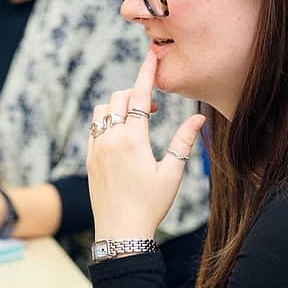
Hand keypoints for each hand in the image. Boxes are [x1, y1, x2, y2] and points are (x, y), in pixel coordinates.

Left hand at [87, 51, 205, 239]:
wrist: (120, 231)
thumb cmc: (150, 205)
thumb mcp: (172, 173)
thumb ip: (184, 141)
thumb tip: (199, 117)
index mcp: (132, 140)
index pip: (139, 95)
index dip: (146, 72)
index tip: (150, 56)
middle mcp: (110, 139)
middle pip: (119, 98)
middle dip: (135, 93)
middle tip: (152, 109)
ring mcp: (96, 148)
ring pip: (102, 111)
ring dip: (118, 106)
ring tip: (135, 122)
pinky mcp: (88, 158)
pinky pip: (93, 128)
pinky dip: (106, 121)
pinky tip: (120, 135)